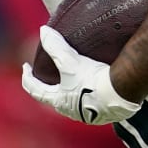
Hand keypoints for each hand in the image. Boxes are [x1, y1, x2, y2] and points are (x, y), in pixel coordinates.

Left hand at [21, 26, 141, 124]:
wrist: (121, 91)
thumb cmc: (91, 79)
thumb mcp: (70, 61)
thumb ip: (55, 46)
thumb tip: (43, 31)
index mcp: (59, 101)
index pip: (36, 90)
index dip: (28, 78)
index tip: (25, 68)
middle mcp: (72, 112)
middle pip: (56, 100)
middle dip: (52, 88)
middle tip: (51, 76)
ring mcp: (89, 116)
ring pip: (76, 105)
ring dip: (73, 94)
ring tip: (75, 83)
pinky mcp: (106, 115)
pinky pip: (95, 106)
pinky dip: (92, 98)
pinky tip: (97, 90)